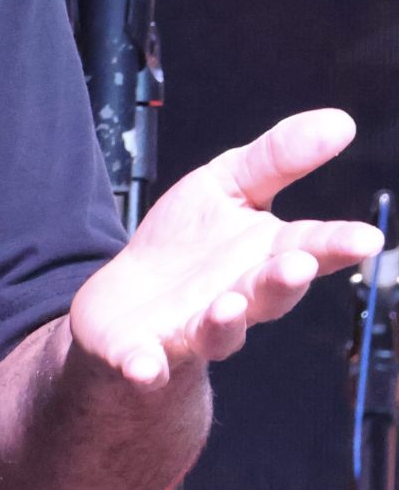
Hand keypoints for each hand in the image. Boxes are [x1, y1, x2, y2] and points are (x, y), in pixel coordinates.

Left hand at [69, 108, 382, 388]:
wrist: (124, 301)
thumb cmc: (185, 245)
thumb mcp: (228, 184)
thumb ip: (279, 157)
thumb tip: (341, 122)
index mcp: (263, 256)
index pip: (309, 247)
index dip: (337, 245)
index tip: (366, 240)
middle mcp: (236, 299)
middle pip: (268, 294)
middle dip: (284, 281)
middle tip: (298, 265)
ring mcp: (190, 330)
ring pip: (217, 333)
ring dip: (225, 322)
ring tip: (229, 305)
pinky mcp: (142, 353)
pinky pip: (146, 365)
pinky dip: (146, 367)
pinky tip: (144, 366)